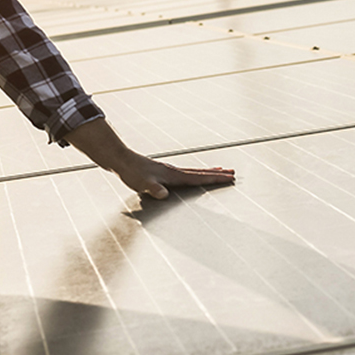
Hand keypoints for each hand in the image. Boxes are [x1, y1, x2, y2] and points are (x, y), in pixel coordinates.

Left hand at [65, 118, 234, 199]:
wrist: (121, 160)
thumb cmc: (132, 173)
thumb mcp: (143, 184)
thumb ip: (154, 189)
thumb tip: (163, 194)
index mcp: (174, 175)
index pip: (198, 178)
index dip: (214, 179)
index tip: (229, 178)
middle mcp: (174, 171)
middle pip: (200, 172)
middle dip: (217, 174)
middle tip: (233, 173)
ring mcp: (170, 170)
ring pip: (194, 171)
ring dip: (208, 172)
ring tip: (220, 171)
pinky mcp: (164, 172)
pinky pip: (186, 173)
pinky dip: (195, 173)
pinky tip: (193, 175)